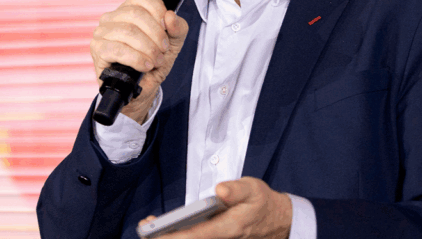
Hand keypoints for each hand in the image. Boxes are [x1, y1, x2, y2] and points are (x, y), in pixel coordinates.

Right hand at [90, 0, 188, 123]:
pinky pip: (118, 49)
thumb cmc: (153, 62)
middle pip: (136, 14)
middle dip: (156, 34)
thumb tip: (171, 16)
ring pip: (128, 31)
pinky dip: (136, 59)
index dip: (158, 12)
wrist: (141, 89)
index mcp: (129, 9)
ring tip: (155, 61)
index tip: (167, 29)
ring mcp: (102, 32)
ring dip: (148, 48)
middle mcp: (112, 17)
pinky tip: (145, 66)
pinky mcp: (98, 50)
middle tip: (163, 50)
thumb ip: (178, 28)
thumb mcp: (173, 43)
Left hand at [139, 177, 292, 238]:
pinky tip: (162, 229)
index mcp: (228, 227)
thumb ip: (237, 190)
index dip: (174, 236)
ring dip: (169, 236)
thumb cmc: (261, 203)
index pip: (197, 235)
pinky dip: (178, 235)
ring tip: (149, 226)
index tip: (155, 233)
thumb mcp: (253, 189)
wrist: (275, 220)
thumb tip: (220, 190)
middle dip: (166, 237)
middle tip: (145, 228)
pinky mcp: (215, 238)